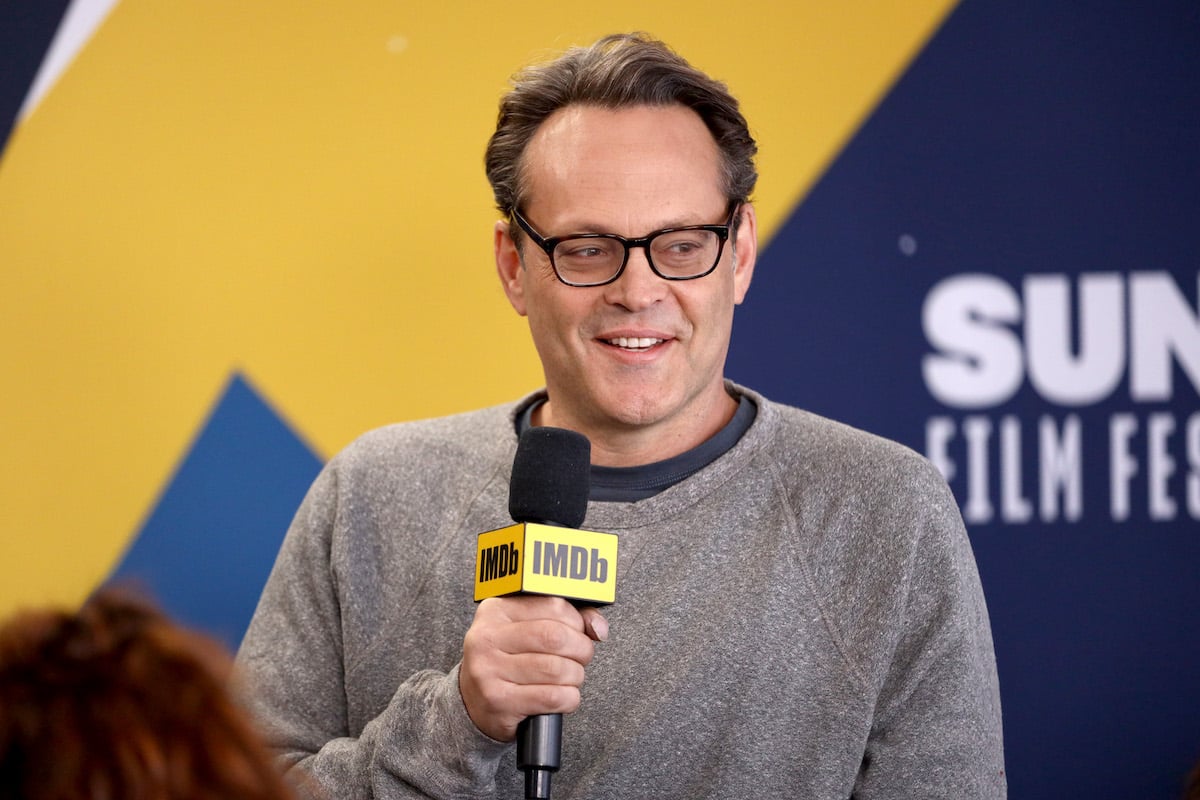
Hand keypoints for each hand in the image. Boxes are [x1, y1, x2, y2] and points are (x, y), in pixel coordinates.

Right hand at [459, 596, 608, 741]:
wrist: (473, 703)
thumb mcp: (527, 630)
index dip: (577, 621)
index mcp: (495, 610)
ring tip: (571, 678)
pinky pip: (552, 698)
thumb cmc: (509, 661)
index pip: (552, 605)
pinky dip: (569, 698)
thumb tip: (599, 628)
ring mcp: (488, 670)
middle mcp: (486, 637)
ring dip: (576, 676)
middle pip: (555, 637)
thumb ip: (566, 619)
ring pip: (556, 669)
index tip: (580, 633)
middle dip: (581, 649)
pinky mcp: (497, 701)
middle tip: (582, 658)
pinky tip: (564, 697)